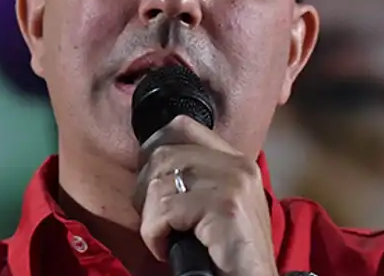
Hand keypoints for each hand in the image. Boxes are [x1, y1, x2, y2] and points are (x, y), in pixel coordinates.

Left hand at [134, 116, 277, 275]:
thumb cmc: (230, 256)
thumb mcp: (217, 206)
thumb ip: (196, 180)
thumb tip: (151, 167)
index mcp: (236, 161)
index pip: (182, 127)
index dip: (154, 150)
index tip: (150, 185)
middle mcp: (238, 165)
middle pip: (164, 152)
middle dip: (146, 190)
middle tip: (156, 222)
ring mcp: (234, 183)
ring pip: (159, 181)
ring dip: (150, 218)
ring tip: (165, 238)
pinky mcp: (226, 207)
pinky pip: (165, 209)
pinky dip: (155, 234)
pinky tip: (168, 248)